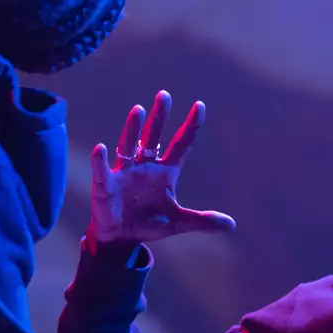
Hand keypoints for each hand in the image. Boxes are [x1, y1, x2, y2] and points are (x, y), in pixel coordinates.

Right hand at [88, 90, 235, 246]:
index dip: (191, 126)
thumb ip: (202, 221)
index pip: (181, 144)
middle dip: (159, 117)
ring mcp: (125, 173)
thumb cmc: (151, 224)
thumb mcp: (179, 223)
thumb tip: (232, 226)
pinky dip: (101, 161)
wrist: (123, 237)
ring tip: (139, 109)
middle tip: (164, 95)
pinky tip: (101, 148)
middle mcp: (146, 166)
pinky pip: (103, 171)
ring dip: (133, 129)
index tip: (200, 105)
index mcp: (166, 172)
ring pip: (129, 145)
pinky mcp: (106, 185)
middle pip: (153, 137)